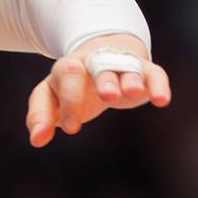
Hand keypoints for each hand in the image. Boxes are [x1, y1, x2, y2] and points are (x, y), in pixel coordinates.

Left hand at [26, 32, 170, 146]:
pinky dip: (158, 85)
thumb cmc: (72, 85)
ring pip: (126, 67)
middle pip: (98, 65)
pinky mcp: (144, 71)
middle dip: (102, 80)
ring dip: (129, 79)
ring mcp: (120, 64)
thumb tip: (36, 140)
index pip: (67, 77)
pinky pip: (154, 74)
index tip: (70, 128)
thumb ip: (41, 116)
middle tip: (106, 97)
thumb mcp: (51, 97)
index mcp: (68, 68)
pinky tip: (160, 100)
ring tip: (131, 92)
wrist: (102, 57)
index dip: (69, 101)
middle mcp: (94, 62)